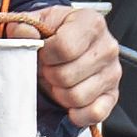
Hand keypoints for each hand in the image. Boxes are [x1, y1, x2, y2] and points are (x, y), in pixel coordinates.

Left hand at [20, 0, 124, 134]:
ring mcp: (113, 73)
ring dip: (60, 94)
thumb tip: (24, 34)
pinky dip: (77, 113)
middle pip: (67, 75)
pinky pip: (94, 113)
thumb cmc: (55, 36)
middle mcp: (107, 47)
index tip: (43, 54)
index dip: (46, 56)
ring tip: (59, 81)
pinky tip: (69, 102)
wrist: (67, 48)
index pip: (64, 47)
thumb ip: (23, 27)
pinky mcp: (112, 95)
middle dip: (50, 76)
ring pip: (76, 97)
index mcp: (91, 23)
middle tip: (50, 69)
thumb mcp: (36, 23)